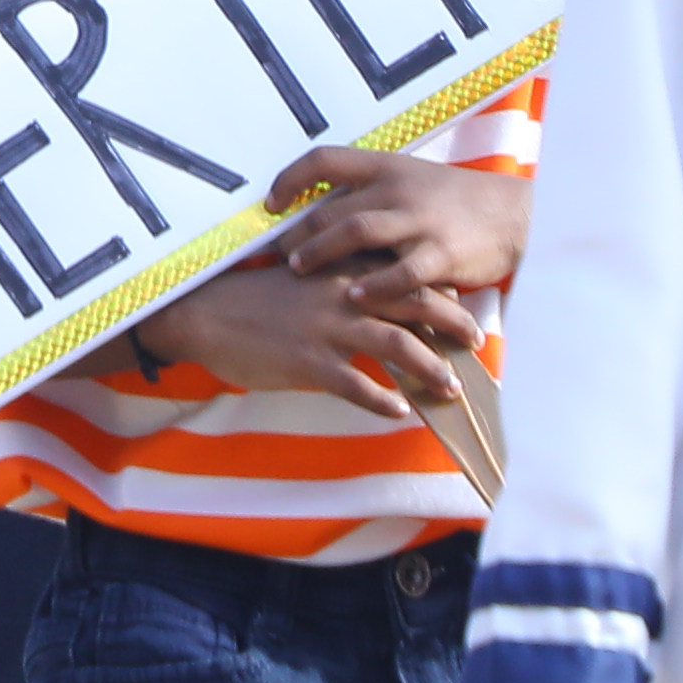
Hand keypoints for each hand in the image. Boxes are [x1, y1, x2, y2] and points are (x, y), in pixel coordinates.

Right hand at [137, 266, 457, 411]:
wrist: (204, 314)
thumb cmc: (255, 298)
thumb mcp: (304, 279)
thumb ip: (343, 284)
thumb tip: (381, 299)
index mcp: (342, 270)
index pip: (405, 276)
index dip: (440, 293)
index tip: (464, 309)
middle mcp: (341, 294)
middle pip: (414, 306)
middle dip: (452, 327)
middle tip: (477, 345)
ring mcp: (326, 328)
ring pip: (396, 346)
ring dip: (430, 369)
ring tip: (450, 388)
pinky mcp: (307, 362)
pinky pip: (356, 385)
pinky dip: (383, 400)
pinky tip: (399, 412)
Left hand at [267, 141, 526, 303]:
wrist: (514, 214)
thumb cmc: (455, 202)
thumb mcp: (411, 182)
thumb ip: (371, 193)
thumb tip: (319, 212)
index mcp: (387, 166)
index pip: (325, 159)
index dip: (290, 178)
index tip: (269, 203)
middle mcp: (398, 188)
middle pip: (333, 205)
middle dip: (298, 231)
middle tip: (275, 251)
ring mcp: (420, 220)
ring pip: (357, 231)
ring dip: (321, 251)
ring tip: (297, 268)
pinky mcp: (441, 253)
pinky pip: (400, 271)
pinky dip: (373, 285)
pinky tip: (352, 297)